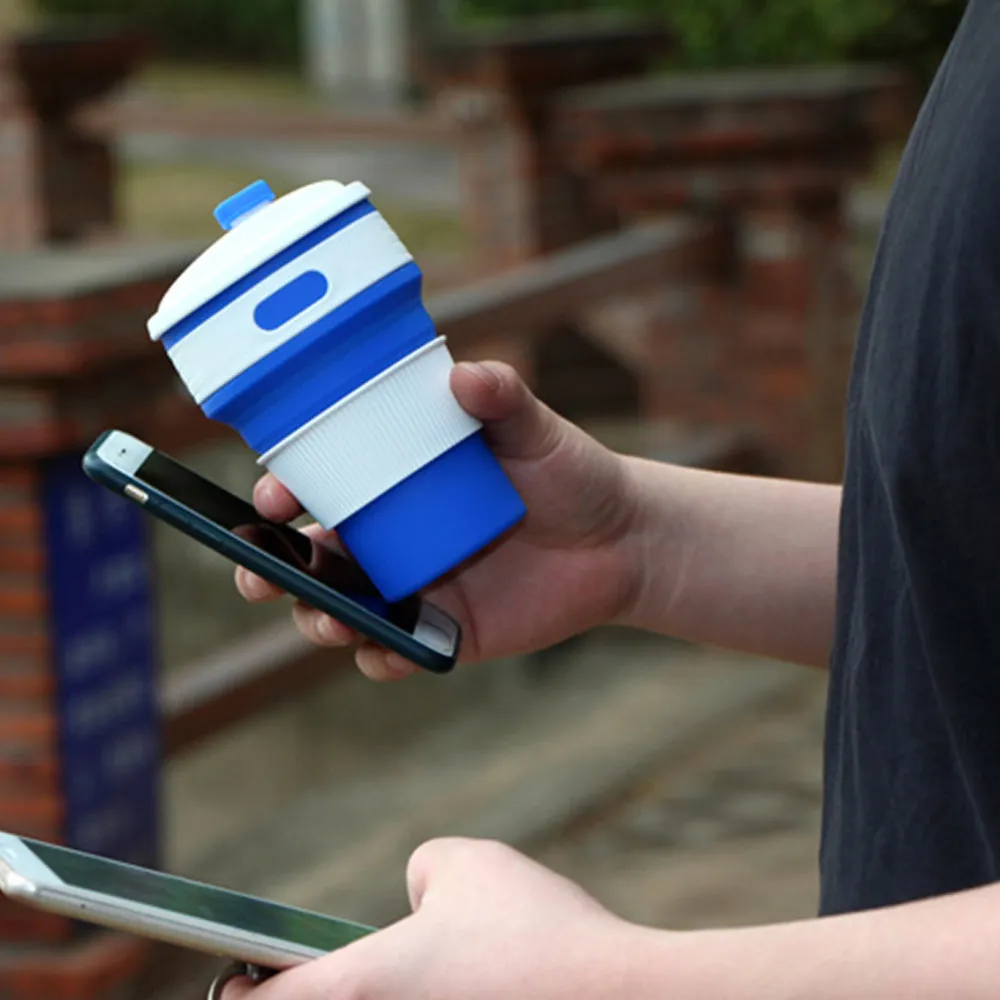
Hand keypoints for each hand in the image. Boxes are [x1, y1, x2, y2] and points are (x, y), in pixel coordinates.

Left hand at [222, 838, 648, 999]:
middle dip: (331, 994)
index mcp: (356, 991)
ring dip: (388, 995)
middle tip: (366, 971)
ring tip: (439, 975)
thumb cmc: (537, 933)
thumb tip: (418, 903)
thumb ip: (423, 870)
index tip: (242, 977)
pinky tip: (483, 989)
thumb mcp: (468, 866)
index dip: (240, 990)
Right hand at [235, 361, 642, 679]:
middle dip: (270, 567)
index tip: (275, 495)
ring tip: (331, 617)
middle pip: (309, 554)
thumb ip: (502, 397)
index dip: (284, 490)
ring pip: (340, 608)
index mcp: (396, 481)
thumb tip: (466, 375)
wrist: (623, 540)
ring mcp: (415, 587)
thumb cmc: (570, 473)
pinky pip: (396, 651)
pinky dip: (381, 656)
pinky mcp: (446, 632)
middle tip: (260, 574)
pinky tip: (388, 650)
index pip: (320, 483)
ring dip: (318, 618)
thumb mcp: (535, 429)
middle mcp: (392, 534)